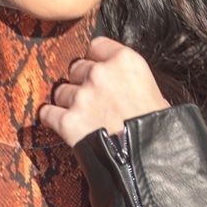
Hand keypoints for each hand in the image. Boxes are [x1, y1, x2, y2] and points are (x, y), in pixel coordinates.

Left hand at [37, 36, 169, 148]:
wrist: (150, 159)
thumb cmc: (158, 129)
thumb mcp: (153, 90)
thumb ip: (130, 78)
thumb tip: (119, 82)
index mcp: (124, 61)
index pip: (96, 46)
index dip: (95, 59)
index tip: (97, 69)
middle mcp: (100, 74)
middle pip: (76, 68)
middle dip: (82, 82)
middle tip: (92, 99)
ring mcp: (81, 97)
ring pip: (61, 91)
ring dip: (68, 102)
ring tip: (83, 116)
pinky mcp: (67, 122)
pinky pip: (47, 113)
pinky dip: (51, 119)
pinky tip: (59, 123)